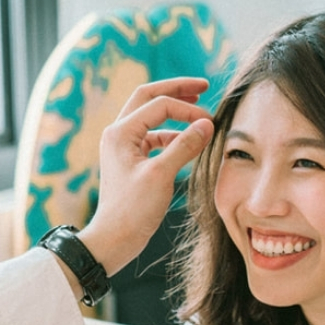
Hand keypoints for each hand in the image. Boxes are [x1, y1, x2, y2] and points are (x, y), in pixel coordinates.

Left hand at [79, 77, 213, 274]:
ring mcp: (122, 146)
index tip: (210, 121)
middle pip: (148, 97)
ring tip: (199, 113)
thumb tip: (208, 123)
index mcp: (120, 132)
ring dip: (174, 112)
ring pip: (150, 116)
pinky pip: (152, 137)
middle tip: (203, 85)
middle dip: (176, 90)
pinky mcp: (130, 160)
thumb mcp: (162, 175)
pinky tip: (188, 141)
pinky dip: (171, 135)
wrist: (114, 239)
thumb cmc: (133, 210)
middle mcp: (118, 133)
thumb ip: (185, 146)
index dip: (187, 109)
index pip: (158, 105)